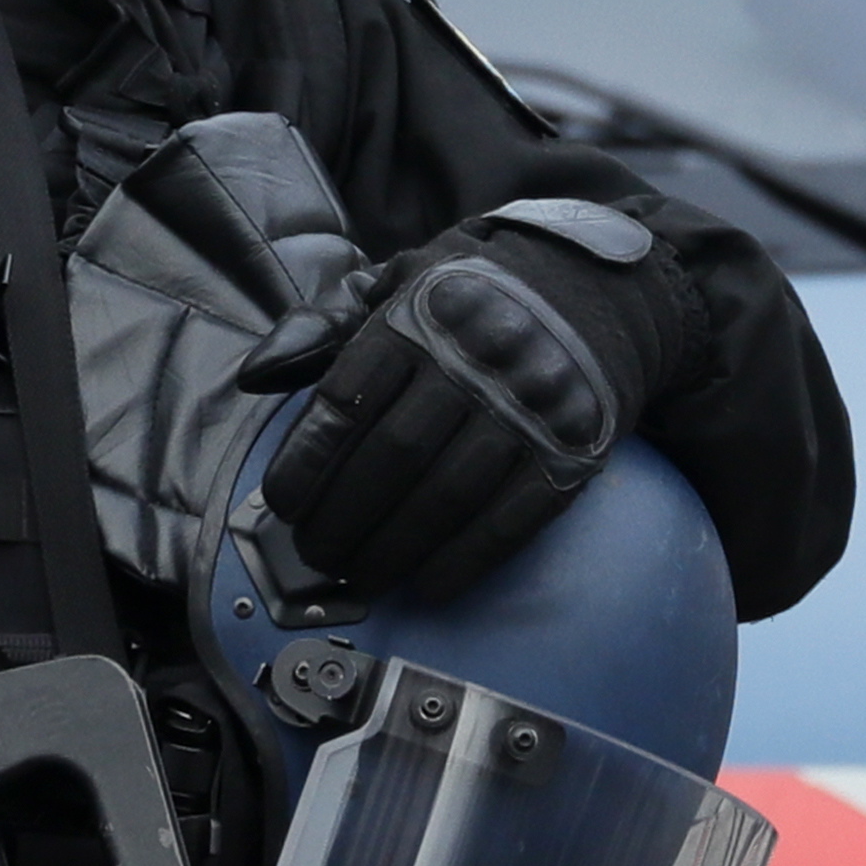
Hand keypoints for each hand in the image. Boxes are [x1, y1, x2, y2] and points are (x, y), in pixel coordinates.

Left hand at [245, 197, 697, 601]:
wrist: (607, 289)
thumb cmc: (481, 290)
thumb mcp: (401, 279)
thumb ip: (327, 324)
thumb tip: (257, 376)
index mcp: (425, 313)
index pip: (349, 398)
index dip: (309, 460)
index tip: (282, 503)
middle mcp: (479, 358)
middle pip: (393, 456)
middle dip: (343, 516)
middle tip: (315, 552)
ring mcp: (532, 408)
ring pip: (447, 496)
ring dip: (394, 549)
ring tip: (359, 574)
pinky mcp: (575, 449)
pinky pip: (512, 519)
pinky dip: (465, 561)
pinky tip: (427, 585)